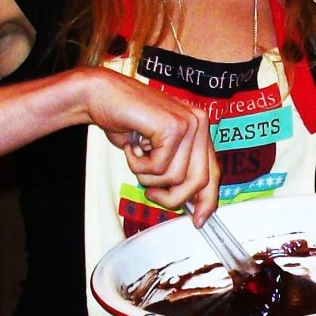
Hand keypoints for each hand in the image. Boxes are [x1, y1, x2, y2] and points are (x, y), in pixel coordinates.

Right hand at [82, 67, 219, 221]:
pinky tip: (132, 146)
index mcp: (199, 128)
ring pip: (175, 177)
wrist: (102, 95)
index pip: (213, 172)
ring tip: (137, 156)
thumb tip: (191, 203)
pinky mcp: (172, 126)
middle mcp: (199, 123)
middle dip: (172, 197)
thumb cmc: (126, 121)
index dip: (207, 200)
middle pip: (198, 181)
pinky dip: (137, 164)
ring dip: (147, 176)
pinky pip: (157, 168)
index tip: (199, 220)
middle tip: (151, 194)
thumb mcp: (157, 150)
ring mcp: (188, 123)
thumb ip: (176, 168)